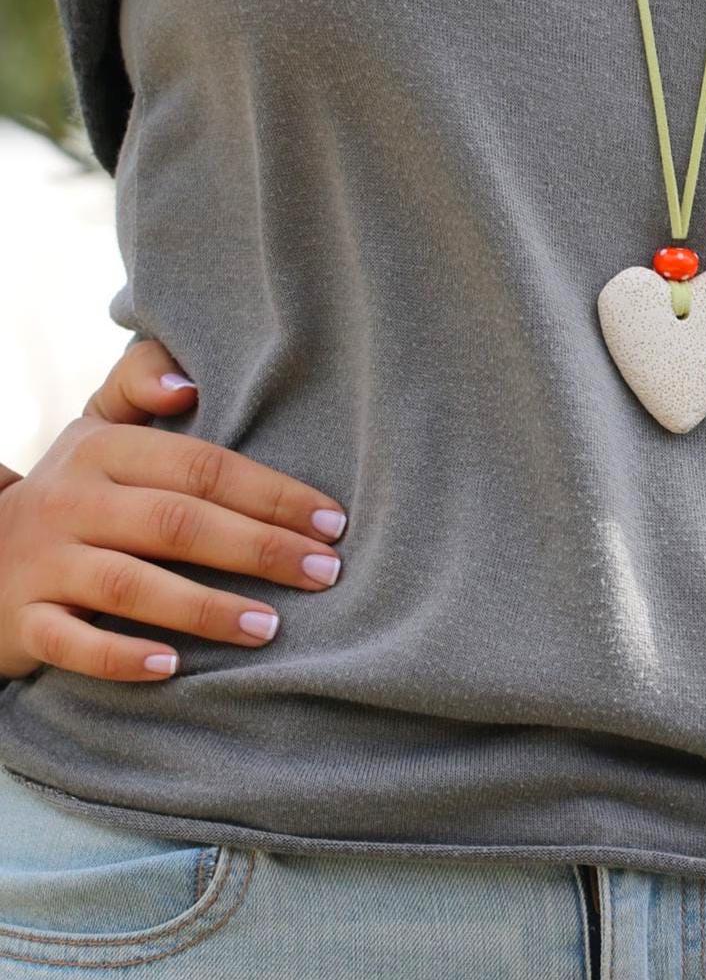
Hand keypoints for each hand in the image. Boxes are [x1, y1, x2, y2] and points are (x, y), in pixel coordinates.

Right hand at [0, 339, 348, 681]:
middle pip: (178, 523)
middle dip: (260, 548)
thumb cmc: (75, 489)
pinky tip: (172, 667)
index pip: (201, 467)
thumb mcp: (97, 426)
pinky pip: (70, 642)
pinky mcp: (22, 621)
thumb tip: (189, 382)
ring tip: (270, 627)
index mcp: (105, 452)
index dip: (271, 493)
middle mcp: (74, 503)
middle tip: (325, 573)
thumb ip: (140, 383)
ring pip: (131, 585)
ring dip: (205, 609)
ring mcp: (46, 564)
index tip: (331, 521)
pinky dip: (120, 656)